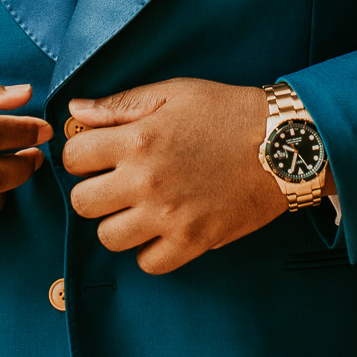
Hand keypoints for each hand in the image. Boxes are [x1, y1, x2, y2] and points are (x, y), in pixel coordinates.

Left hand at [64, 78, 302, 273]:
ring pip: (109, 237)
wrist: (283, 144)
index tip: (97, 155)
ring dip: (117, 223)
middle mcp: (147, 181)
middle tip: (115, 183)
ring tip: (137, 207)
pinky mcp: (194, 241)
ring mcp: (170, 216)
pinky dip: (149, 250)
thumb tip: (74, 111)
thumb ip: (119, 105)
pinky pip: (148, 263)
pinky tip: (161, 228)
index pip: (73, 158)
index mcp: (137, 140)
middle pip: (82, 203)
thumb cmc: (227, 112)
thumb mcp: (172, 93)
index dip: (81, 155)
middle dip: (92, 190)